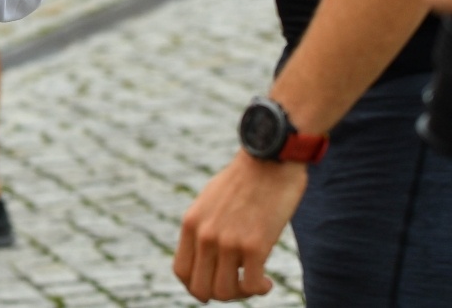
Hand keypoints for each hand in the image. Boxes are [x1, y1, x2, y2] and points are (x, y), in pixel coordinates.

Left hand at [173, 151, 303, 301]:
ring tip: (255, 281)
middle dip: (221, 293)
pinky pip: (251, 286)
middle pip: (201, 289)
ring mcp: (228, 241)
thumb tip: (208, 251)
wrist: (270, 158)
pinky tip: (267, 281)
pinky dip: (259, 289)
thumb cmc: (246, 179)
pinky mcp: (254, 245)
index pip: (182, 271)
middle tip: (239, 284)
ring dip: (241, 293)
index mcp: (191, 223)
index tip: (216, 281)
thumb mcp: (211, 199)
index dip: (197, 285)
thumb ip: (205, 225)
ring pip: (224, 292)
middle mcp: (205, 234)